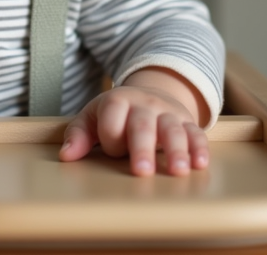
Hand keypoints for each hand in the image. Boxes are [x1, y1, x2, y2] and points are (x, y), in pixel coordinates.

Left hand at [59, 68, 208, 176]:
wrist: (151, 95)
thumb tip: (66, 156)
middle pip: (142, 125)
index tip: (111, 152)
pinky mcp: (187, 123)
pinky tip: (199, 164)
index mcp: (117, 101)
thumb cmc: (117, 114)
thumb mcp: (93, 118)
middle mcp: (144, 105)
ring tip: (177, 171)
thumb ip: (78, 135)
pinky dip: (199, 148)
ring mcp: (168, 113)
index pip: (112, 119)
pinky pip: (196, 133)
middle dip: (142, 148)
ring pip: (173, 130)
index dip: (111, 138)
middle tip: (141, 172)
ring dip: (176, 150)